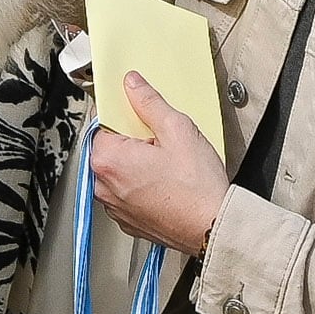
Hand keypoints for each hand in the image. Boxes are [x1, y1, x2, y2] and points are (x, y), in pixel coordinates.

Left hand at [89, 71, 227, 257]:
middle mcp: (103, 186)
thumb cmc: (196, 188)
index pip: (102, 124)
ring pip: (119, 173)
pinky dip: (142, 186)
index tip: (142, 118)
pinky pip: (128, 194)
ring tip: (167, 166)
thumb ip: (149, 102)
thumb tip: (133, 85)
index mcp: (108, 160)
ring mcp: (114, 207)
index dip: (126, 117)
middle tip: (162, 143)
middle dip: (133, 142)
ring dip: (137, 165)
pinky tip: (166, 184)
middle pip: (110, 149)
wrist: (211, 227)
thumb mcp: (177, 130)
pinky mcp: (127, 221)